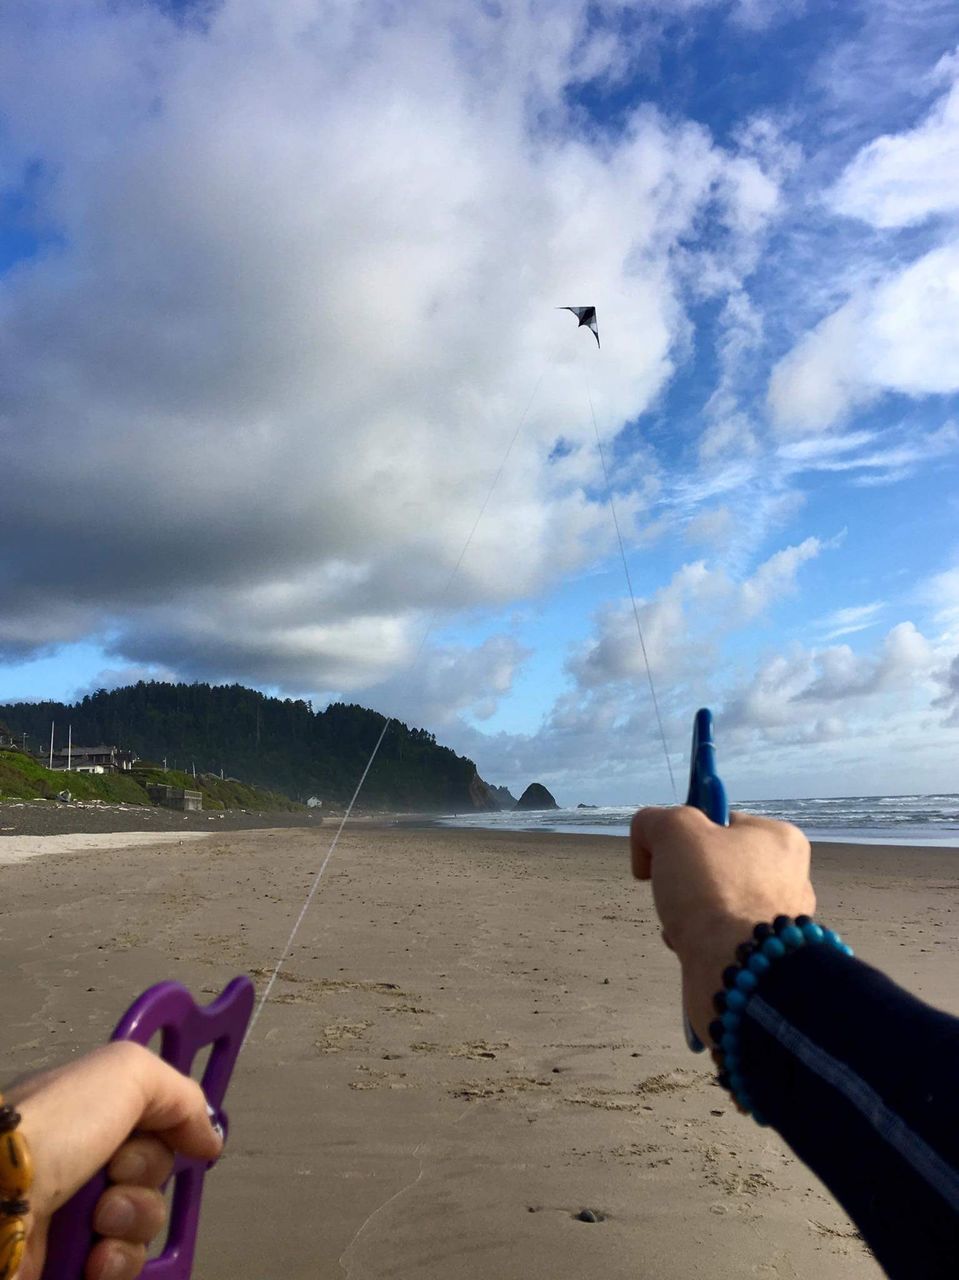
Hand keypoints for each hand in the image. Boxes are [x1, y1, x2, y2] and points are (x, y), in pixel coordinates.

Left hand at [5, 1041, 222, 1279]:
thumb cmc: (51, 1130)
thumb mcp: (125, 1072)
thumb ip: (179, 1092)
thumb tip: (208, 1136)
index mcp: (92, 1110)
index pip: (157, 1118)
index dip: (172, 1126)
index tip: (178, 1133)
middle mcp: (84, 1160)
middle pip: (155, 1172)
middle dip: (147, 1176)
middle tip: (116, 1174)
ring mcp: (74, 1214)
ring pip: (142, 1223)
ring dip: (132, 1221)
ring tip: (98, 1220)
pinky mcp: (72, 1260)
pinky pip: (122, 1265)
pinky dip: (114, 1263)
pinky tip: (92, 1256)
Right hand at [630, 806, 816, 1042]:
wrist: (732, 970)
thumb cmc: (712, 889)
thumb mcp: (674, 829)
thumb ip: (654, 820)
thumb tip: (647, 841)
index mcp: (781, 839)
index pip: (724, 823)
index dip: (689, 835)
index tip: (669, 854)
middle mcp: (790, 878)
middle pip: (719, 866)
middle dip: (687, 880)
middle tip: (673, 890)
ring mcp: (780, 923)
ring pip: (717, 904)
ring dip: (689, 913)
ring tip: (680, 925)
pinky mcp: (766, 959)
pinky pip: (722, 940)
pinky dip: (699, 942)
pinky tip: (688, 948)